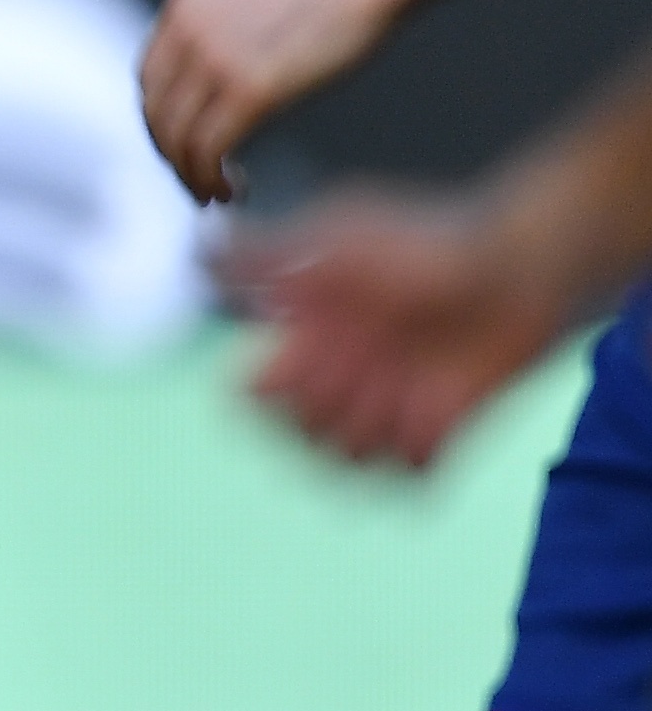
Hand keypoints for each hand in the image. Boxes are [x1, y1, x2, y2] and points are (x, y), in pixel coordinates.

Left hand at [141, 0, 401, 204]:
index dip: (165, 123)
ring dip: (191, 177)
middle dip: (174, 157)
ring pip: (176, 140)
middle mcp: (186, 35)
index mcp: (183, 10)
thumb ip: (223, 34)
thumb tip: (221, 77)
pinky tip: (235, 190)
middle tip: (201, 184)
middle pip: (157, 115)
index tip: (189, 148)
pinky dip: (211, 180)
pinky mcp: (249, 91)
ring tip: (218, 195)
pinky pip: (208, 151)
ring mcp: (214, 62)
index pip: (150, 82)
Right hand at [233, 186, 574, 470]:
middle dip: (325, 403)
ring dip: (370, 426)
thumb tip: (196, 251)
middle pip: (296, 435)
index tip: (294, 353)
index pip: (250, 399)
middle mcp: (338, 381)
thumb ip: (265, 251)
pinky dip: (415, 453)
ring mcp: (387, 409)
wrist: (515, 264)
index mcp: (302, 343)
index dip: (266, 391)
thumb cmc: (423, 240)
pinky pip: (411, 477)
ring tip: (405, 385)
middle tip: (367, 360)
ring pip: (346, 460)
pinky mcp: (439, 432)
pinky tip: (430, 411)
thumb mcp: (334, 234)